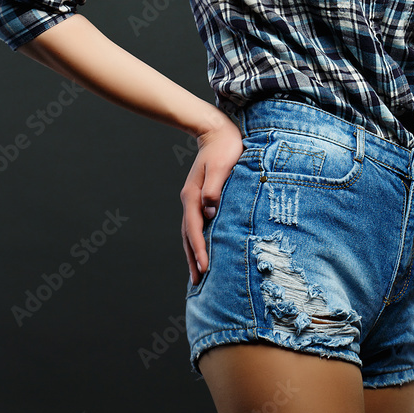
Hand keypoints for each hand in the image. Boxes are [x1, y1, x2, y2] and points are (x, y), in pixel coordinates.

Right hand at [180, 112, 243, 286]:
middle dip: (193, 258)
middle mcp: (191, 199)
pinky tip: (204, 248)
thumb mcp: (221, 165)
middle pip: (189, 235)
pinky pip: (198, 224)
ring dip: (193, 252)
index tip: (204, 267)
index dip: (199, 249)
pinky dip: (198, 240)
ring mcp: (194, 199)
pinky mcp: (202, 197)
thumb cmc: (224, 147)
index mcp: (194, 195)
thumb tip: (209, 209)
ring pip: (191, 232)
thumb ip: (214, 187)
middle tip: (198, 282)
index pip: (195, 228)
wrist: (216, 131)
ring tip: (198, 274)